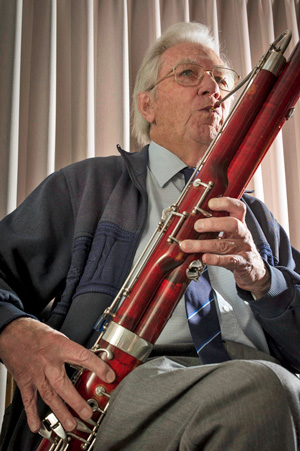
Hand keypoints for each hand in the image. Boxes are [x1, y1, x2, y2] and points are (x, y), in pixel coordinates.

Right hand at [0, 317, 114, 432]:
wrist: (12, 331)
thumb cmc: (35, 332)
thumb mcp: (58, 336)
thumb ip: (72, 349)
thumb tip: (90, 359)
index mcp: (59, 346)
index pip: (83, 357)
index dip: (98, 366)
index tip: (109, 376)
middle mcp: (48, 362)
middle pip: (63, 384)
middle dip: (76, 401)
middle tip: (87, 413)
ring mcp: (35, 373)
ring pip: (49, 395)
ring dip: (60, 412)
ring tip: (71, 424)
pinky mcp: (25, 380)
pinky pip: (29, 400)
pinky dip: (32, 414)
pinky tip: (37, 424)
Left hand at [180, 197, 270, 297]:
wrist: (253, 268)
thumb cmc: (236, 247)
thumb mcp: (229, 233)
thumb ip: (215, 225)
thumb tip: (190, 219)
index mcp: (239, 222)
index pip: (238, 207)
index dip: (225, 203)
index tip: (210, 203)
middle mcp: (242, 234)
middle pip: (232, 224)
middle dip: (213, 224)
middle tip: (197, 226)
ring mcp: (243, 249)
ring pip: (224, 245)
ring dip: (203, 245)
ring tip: (186, 245)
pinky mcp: (242, 263)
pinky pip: (229, 260)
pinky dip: (216, 259)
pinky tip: (204, 258)